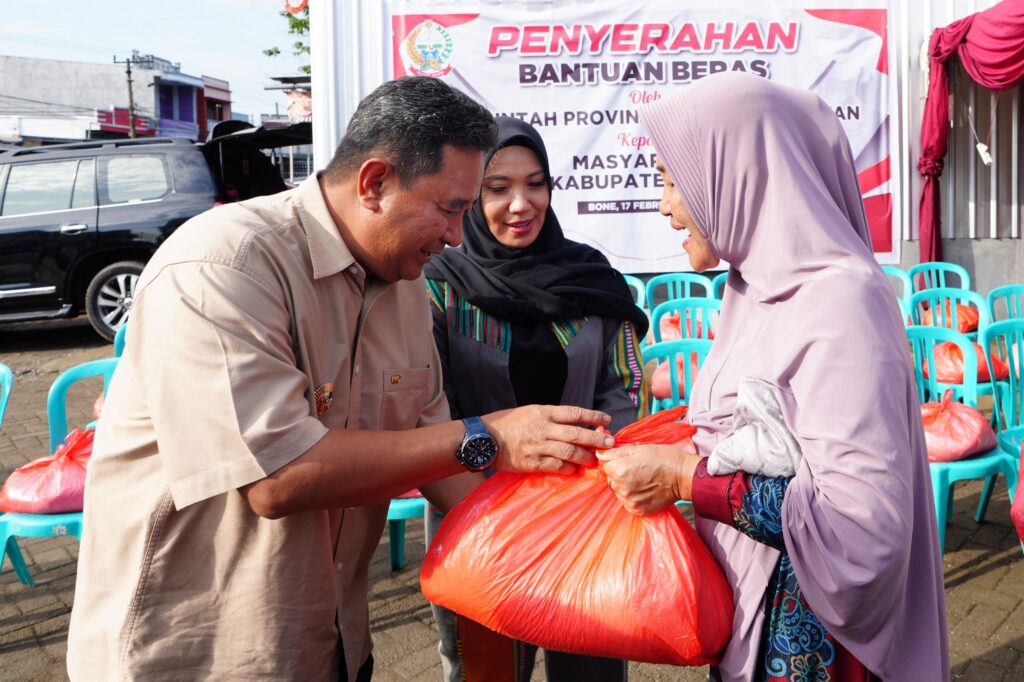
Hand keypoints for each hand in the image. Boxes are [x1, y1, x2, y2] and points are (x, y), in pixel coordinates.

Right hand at [484, 405, 612, 473]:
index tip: (607, 419)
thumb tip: (573, 423)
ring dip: (585, 456)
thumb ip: (550, 417)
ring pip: (569, 451)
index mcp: (543, 412)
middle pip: (577, 433)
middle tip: (610, 443)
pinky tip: (575, 470)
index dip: (593, 416)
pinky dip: (568, 468)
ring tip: (595, 460)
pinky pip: (556, 466)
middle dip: (596, 438)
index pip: (574, 413)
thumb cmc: (506, 423)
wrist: (483, 439)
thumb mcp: (529, 411)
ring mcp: (538, 446)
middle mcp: (543, 428)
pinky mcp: (532, 462)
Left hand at [598, 444, 700, 515]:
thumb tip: (599, 454)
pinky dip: (633, 497)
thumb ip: (616, 452)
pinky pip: (628, 503)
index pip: (605, 466)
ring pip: (619, 492)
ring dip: (625, 487)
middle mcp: (622, 488)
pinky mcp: (638, 510)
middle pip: (611, 480)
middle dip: (619, 475)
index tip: (626, 461)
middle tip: (636, 470)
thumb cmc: (663, 458)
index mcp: (620, 470)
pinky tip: (645, 490)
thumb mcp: (638, 448)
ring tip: (642, 480)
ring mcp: (630, 501)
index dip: (614, 462)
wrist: (683, 476)